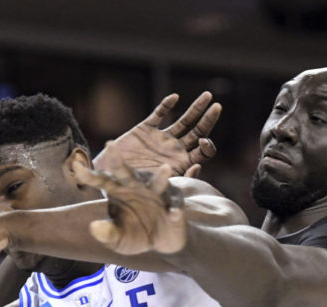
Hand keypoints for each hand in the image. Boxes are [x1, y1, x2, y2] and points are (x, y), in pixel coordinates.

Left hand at [72, 141, 185, 254]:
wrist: (162, 243)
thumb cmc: (135, 236)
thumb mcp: (118, 240)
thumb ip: (106, 234)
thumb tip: (94, 227)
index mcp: (117, 191)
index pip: (100, 180)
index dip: (87, 174)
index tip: (75, 166)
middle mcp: (136, 186)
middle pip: (125, 171)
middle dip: (117, 159)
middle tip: (109, 145)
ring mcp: (157, 192)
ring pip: (158, 183)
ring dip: (161, 177)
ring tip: (165, 169)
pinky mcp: (175, 203)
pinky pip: (175, 204)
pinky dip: (175, 208)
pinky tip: (174, 213)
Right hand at [93, 92, 219, 176]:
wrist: (109, 180)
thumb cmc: (135, 189)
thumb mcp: (159, 187)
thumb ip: (180, 177)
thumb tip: (197, 167)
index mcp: (181, 164)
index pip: (203, 152)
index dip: (207, 145)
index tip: (203, 140)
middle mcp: (174, 150)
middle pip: (198, 132)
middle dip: (208, 120)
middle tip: (217, 107)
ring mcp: (161, 138)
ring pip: (184, 121)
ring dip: (196, 109)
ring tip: (208, 96)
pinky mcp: (145, 130)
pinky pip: (159, 114)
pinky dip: (166, 105)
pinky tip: (174, 98)